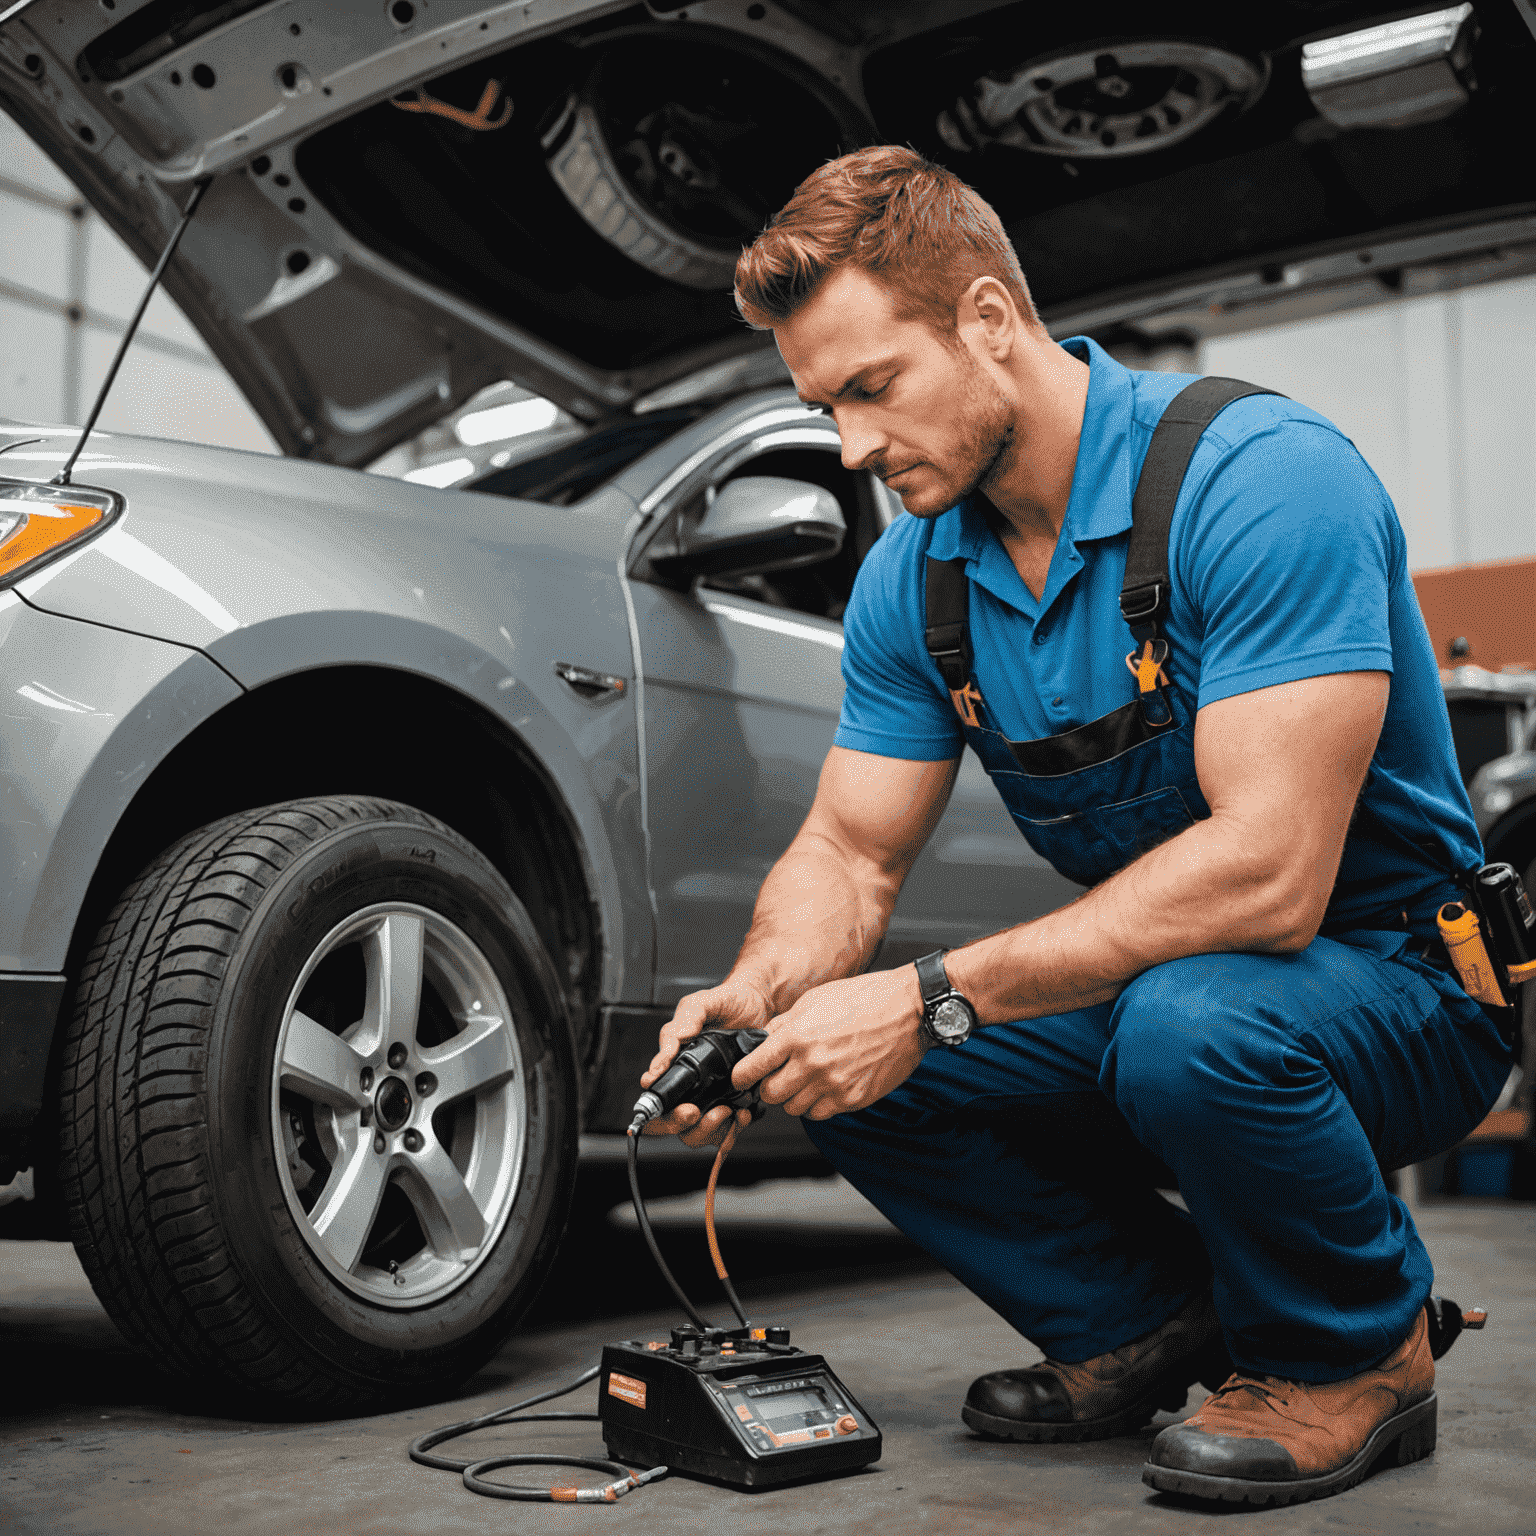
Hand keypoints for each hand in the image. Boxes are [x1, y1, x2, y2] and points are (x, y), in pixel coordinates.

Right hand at [639, 977, 771, 1146]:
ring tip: (726, 1110)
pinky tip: (744, 1112)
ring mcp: (712, 1095)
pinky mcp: (734, 1100)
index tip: (681, 1107)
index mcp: (675, 1064)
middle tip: (696, 1112)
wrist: (761, 1003)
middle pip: (674, 1124)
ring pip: (698, 1133)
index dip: (659, 1114)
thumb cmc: (727, 1002)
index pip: (655, 1099)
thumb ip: (681, 1024)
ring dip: (710, 1129)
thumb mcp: (700, 1004)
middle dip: (682, 1125)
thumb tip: (665, 1054)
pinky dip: (735, 1128)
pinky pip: (728, 1129)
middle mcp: (691, 1085)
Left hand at [732, 967, 926, 1120]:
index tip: (744, 1076)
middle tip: (780, 1075)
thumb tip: (761, 1042)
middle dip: (770, 1086)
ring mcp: (833, 1085)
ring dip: (795, 1097)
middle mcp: (812, 1064)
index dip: (742, 1075)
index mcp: (796, 1036)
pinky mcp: (853, 1099)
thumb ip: (784, 1025)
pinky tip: (828, 1084)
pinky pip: (821, 1113)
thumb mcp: (814, 1000)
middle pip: (770, 1095)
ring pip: (794, 1108)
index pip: (751, 1069)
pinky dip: (819, 1104)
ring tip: (809, 1078)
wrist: (908, 1011)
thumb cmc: (864, 999)